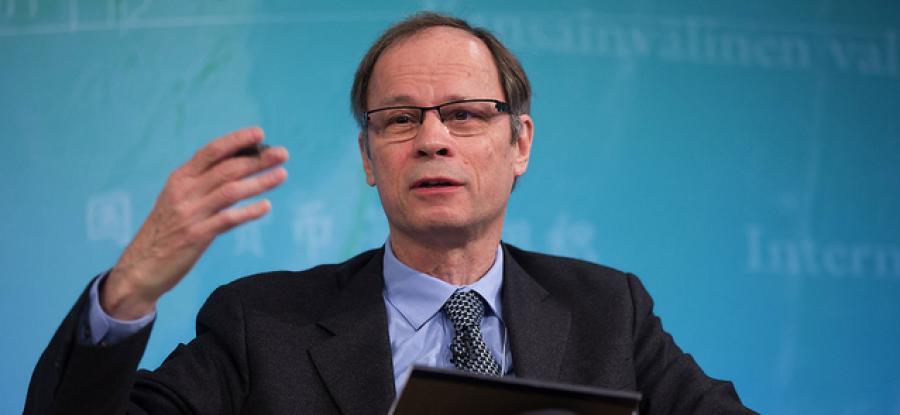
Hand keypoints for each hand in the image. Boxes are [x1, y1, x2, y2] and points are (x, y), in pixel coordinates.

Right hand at [101, 127, 287, 318]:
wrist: (139, 268)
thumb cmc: (166, 232)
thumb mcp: (178, 201)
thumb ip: (203, 184)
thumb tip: (239, 167)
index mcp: (179, 179)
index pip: (211, 151)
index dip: (236, 140)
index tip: (260, 133)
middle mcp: (184, 192)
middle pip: (227, 168)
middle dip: (257, 158)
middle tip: (283, 153)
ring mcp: (189, 214)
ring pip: (231, 190)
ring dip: (259, 181)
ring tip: (282, 174)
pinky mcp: (195, 236)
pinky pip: (228, 219)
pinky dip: (249, 212)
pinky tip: (266, 207)